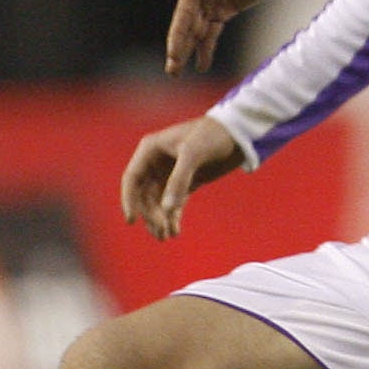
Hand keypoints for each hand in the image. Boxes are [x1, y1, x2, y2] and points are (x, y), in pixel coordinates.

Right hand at [121, 114, 243, 240]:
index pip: (131, 178)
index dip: (128, 200)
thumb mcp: (194, 152)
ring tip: (167, 236)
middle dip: (150, 214)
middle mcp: (157, 162)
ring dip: (160, 220)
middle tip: (161, 230)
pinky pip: (172, 204)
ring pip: (157, 202)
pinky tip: (175, 230)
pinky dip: (172, 217)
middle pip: (144, 195)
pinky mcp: (185, 182)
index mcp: (151, 149)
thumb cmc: (214, 134)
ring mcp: (170, 173)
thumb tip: (166, 210)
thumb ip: (179, 180)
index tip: (132, 220)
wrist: (240, 132)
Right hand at [163, 0, 272, 76]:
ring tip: (177, 73)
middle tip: (172, 71)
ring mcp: (214, 5)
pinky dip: (207, 48)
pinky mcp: (226, 10)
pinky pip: (213, 33)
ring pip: (198, 33)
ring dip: (188, 52)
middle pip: (187, 27)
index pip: (183, 14)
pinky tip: (202, 65)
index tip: (173, 55)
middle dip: (179, 49)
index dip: (177, 35)